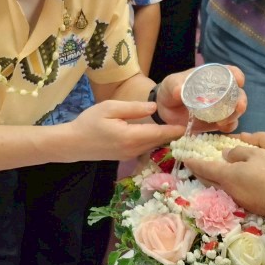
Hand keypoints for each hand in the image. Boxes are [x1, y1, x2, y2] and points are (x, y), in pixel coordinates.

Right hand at [71, 100, 185, 159]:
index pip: (160, 134)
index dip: (176, 129)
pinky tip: (159, 130)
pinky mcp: (126, 156)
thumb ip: (134, 108)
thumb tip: (155, 108)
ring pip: (154, 146)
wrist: (72, 143)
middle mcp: (133, 149)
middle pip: (160, 142)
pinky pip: (146, 147)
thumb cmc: (89, 122)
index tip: (191, 122)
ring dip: (165, 137)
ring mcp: (130, 155)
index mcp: (131, 137)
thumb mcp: (111, 108)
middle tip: (189, 120)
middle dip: (174, 133)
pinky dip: (154, 140)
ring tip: (178, 123)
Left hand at [155, 65, 247, 133]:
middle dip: (241, 100)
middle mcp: (220, 91)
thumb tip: (178, 91)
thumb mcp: (171, 84)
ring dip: (235, 115)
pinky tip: (222, 128)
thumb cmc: (171, 90)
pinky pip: (229, 125)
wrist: (165, 109)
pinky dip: (229, 127)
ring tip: (223, 122)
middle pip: (238, 94)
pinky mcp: (216, 122)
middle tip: (238, 108)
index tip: (239, 81)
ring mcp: (220, 108)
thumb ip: (175, 86)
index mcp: (212, 77)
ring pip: (236, 110)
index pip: (230, 72)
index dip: (237, 75)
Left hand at [184, 142, 264, 216]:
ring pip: (216, 186)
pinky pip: (226, 190)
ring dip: (209, 177)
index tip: (184, 157)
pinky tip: (227, 178)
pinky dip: (221, 182)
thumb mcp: (257, 154)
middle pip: (206, 179)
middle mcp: (226, 188)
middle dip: (197, 171)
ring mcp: (236, 198)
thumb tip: (224, 156)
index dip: (193, 161)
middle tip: (192, 163)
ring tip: (207, 169)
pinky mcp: (245, 203)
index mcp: (226, 175)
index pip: (204, 167)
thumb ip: (238, 153)